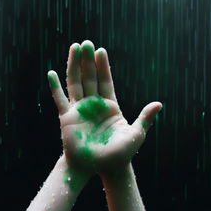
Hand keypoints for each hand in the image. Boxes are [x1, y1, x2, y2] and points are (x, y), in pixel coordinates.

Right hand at [48, 40, 161, 174]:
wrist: (100, 167)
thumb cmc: (119, 155)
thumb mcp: (135, 136)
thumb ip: (145, 118)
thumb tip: (159, 104)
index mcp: (110, 106)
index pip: (106, 81)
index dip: (103, 66)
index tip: (101, 51)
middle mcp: (94, 105)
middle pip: (90, 78)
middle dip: (88, 61)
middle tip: (87, 43)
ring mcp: (80, 110)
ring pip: (75, 83)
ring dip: (74, 66)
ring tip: (73, 49)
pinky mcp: (67, 118)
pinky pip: (60, 99)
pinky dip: (55, 87)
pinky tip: (51, 74)